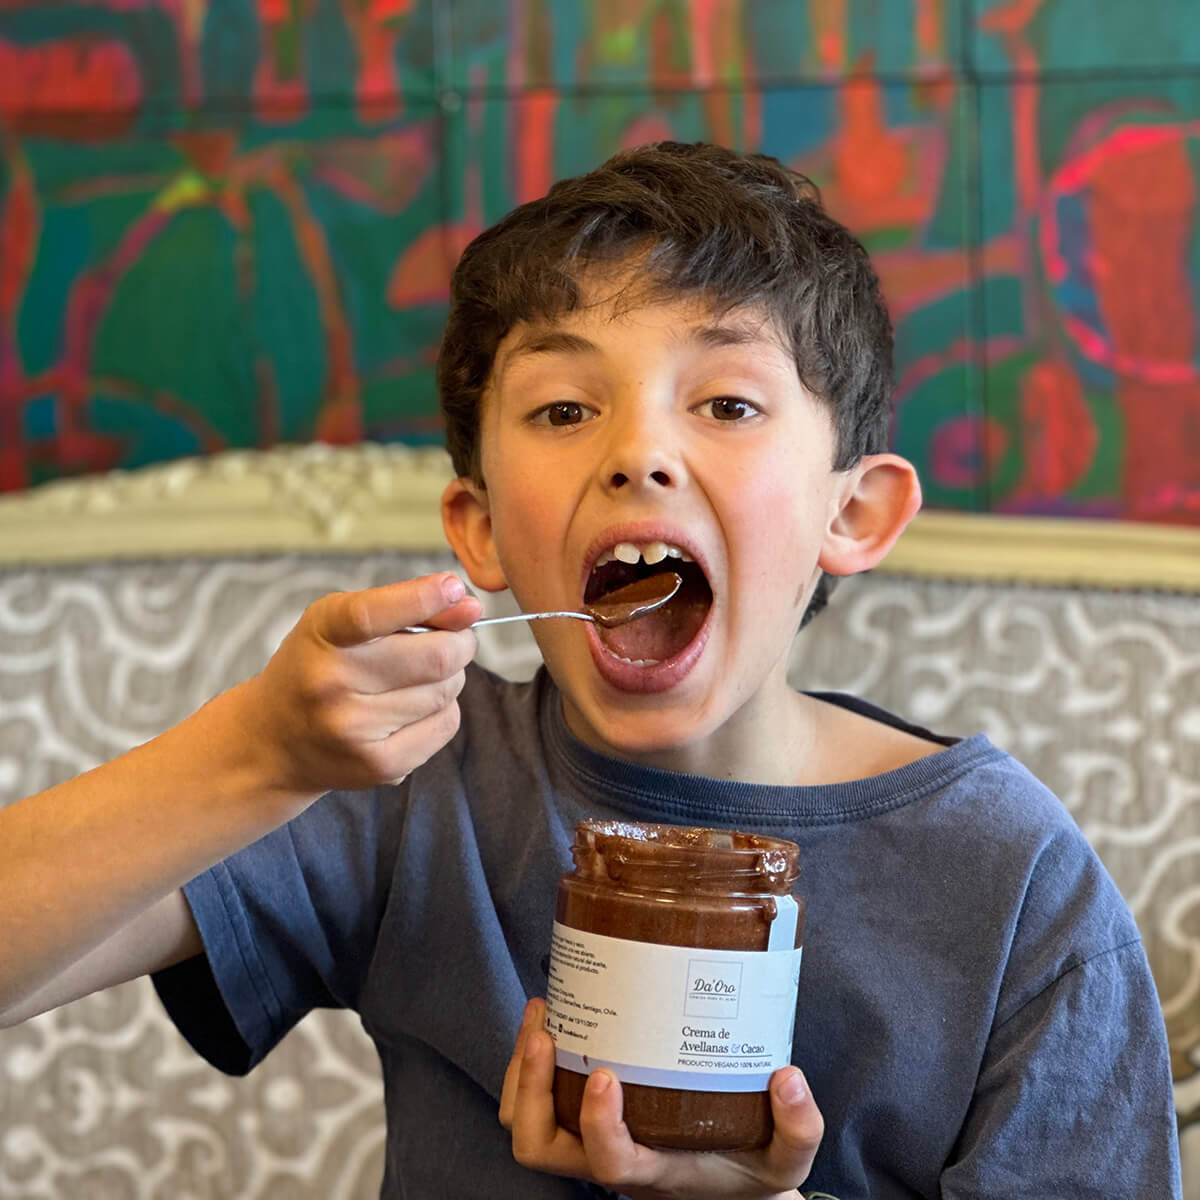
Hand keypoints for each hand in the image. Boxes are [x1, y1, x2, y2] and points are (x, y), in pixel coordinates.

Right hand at [240, 572, 481, 799]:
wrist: (274, 741)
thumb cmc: (318, 666)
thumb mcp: (341, 622)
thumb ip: (405, 605)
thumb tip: (471, 608)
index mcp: (322, 634)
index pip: (374, 613)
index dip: (424, 598)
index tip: (455, 588)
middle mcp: (332, 682)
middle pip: (437, 657)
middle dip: (460, 643)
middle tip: (453, 641)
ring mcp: (355, 728)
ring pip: (446, 691)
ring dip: (448, 678)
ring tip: (416, 678)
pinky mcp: (380, 765)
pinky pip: (446, 724)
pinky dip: (442, 710)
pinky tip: (412, 708)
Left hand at [500, 999, 823, 1199]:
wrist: (731, 1191)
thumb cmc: (751, 1171)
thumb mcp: (787, 1160)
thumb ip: (798, 1127)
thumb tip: (789, 1078)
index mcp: (652, 1172)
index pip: (609, 1163)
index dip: (597, 1123)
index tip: (606, 1074)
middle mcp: (610, 1161)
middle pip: (539, 1146)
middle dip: (532, 1088)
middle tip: (548, 1031)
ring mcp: (589, 1143)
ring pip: (526, 1125)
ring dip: (522, 1072)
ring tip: (542, 1012)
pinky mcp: (582, 1120)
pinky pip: (535, 1103)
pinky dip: (529, 1065)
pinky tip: (553, 1018)